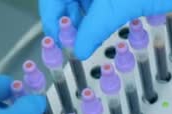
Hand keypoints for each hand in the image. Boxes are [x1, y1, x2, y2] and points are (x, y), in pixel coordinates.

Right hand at [39, 0, 171, 59]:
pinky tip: (100, 25)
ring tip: (88, 37)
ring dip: (81, 17)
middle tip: (76, 43)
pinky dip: (96, 11)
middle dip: (68, 18)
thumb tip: (78, 50)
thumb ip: (94, 28)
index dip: (52, 18)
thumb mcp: (120, 6)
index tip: (60, 42)